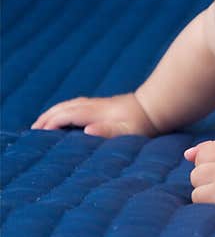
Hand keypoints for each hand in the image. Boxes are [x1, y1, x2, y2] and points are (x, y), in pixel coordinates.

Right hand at [31, 93, 158, 136]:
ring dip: (56, 111)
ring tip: (45, 122)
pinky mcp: (107, 105)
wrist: (158, 106)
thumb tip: (87, 130)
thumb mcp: (128, 131)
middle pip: (65, 107)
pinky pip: (79, 104)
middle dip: (48, 116)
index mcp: (97, 112)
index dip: (51, 123)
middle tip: (34, 129)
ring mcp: (101, 103)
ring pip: (72, 104)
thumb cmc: (144, 123)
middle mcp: (96, 105)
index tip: (38, 133)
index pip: (67, 115)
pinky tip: (68, 116)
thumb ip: (108, 131)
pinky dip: (67, 109)